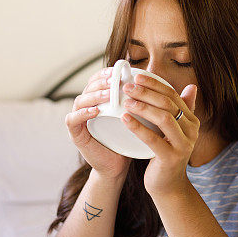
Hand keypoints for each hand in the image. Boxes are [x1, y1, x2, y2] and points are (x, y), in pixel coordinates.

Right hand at [65, 67, 131, 181]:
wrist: (118, 167)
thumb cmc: (128, 141)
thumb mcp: (135, 117)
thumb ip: (140, 101)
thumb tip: (165, 82)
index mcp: (99, 101)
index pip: (98, 80)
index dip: (106, 73)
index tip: (119, 70)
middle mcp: (86, 107)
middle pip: (88, 87)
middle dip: (101, 82)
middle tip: (114, 80)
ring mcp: (78, 120)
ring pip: (80, 100)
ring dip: (94, 96)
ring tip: (108, 95)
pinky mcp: (75, 134)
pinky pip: (72, 119)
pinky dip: (83, 113)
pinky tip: (96, 111)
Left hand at [119, 73, 199, 195]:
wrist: (168, 186)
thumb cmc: (166, 155)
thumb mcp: (174, 131)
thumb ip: (182, 110)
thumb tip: (192, 86)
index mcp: (192, 121)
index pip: (173, 95)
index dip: (155, 84)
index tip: (137, 75)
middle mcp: (192, 131)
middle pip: (168, 104)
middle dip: (146, 92)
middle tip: (127, 87)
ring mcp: (183, 145)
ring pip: (163, 118)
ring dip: (143, 107)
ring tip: (125, 101)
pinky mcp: (171, 158)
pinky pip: (153, 139)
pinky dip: (138, 127)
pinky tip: (124, 119)